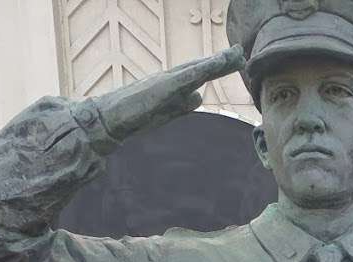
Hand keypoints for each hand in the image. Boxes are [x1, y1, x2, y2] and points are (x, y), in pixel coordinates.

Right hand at [92, 46, 244, 142]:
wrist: (112, 118)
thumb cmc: (135, 116)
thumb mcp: (166, 110)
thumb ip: (183, 103)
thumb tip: (199, 96)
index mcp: (172, 85)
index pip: (198, 73)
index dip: (216, 67)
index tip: (233, 60)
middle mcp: (171, 78)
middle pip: (200, 67)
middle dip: (221, 60)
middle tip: (240, 52)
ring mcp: (168, 81)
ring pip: (197, 68)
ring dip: (217, 61)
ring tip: (236, 54)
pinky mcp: (165, 86)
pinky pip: (188, 76)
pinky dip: (204, 69)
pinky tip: (217, 63)